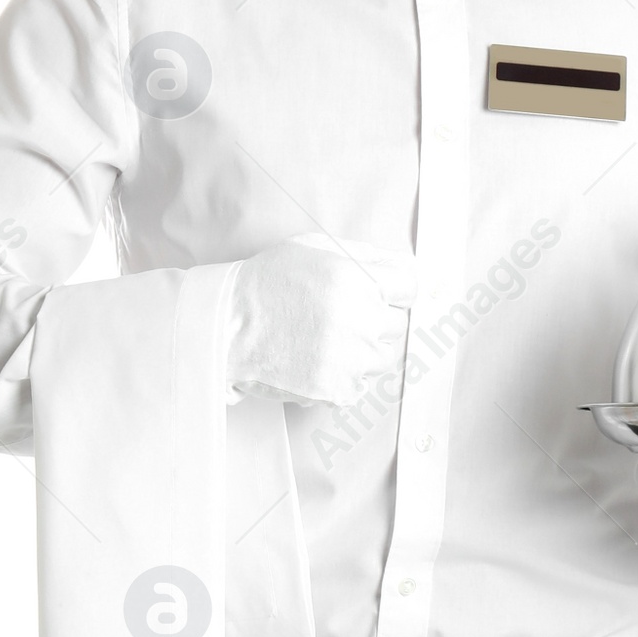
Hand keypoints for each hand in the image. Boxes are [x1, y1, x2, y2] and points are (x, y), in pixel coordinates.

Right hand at [225, 233, 413, 407]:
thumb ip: (364, 254)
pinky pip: (361, 385)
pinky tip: (320, 359)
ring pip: (383, 357)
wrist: (227, 326)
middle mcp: (358, 319)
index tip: (383, 294)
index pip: (410, 286)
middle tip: (342, 316)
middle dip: (376, 318)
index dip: (396, 289)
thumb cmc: (267, 283)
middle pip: (398, 324)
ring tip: (329, 338)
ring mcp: (349, 358)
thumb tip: (401, 266)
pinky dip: (346, 376)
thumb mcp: (314, 247)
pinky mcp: (337, 388)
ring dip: (363, 349)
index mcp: (356, 279)